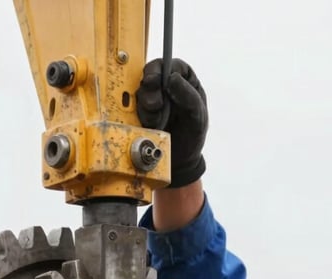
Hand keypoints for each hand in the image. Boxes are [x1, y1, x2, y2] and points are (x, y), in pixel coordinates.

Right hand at [136, 58, 207, 187]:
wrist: (179, 161)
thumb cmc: (192, 136)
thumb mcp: (197, 117)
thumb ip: (189, 96)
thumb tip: (172, 77)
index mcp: (185, 81)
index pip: (171, 64)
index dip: (162, 69)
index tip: (158, 79)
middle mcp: (167, 86)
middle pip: (151, 73)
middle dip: (151, 88)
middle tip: (156, 104)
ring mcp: (153, 98)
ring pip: (141, 90)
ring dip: (146, 106)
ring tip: (157, 121)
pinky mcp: (141, 111)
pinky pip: (134, 106)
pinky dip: (140, 116)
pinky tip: (150, 126)